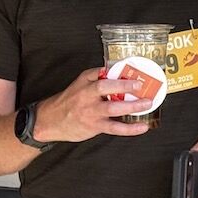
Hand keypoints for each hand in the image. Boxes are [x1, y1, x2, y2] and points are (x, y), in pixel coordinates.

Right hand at [33, 68, 156, 142]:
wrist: (50, 121)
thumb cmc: (68, 101)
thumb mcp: (79, 83)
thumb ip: (95, 75)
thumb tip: (113, 68)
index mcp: (85, 85)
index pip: (102, 78)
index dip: (117, 78)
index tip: (133, 77)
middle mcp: (88, 98)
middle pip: (107, 91)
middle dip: (126, 88)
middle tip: (141, 88)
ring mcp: (92, 113)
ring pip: (113, 110)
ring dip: (132, 107)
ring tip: (146, 104)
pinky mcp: (95, 127)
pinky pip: (115, 129)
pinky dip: (130, 129)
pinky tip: (142, 126)